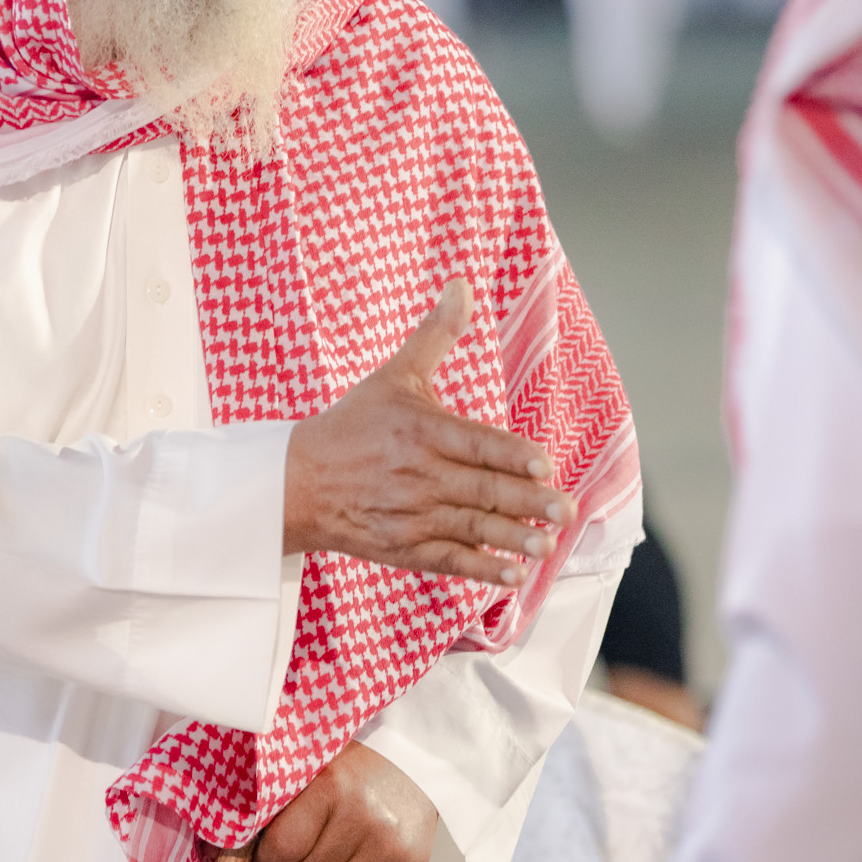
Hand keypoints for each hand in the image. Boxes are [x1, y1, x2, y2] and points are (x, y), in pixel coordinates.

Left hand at [255, 741, 437, 861]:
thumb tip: (233, 847)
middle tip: (310, 844)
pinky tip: (360, 860)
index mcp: (332, 786)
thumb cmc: (356, 766)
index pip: (282, 848)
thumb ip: (281, 802)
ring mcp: (389, 846)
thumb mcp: (315, 768)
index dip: (270, 855)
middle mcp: (363, 817)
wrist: (419, 762)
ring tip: (336, 851)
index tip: (274, 847)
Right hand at [283, 279, 575, 587]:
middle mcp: (417, 474)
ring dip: (513, 539)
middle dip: (528, 502)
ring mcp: (410, 515)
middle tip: (567, 510)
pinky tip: (512, 575)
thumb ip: (435, 335)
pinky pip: (448, 559)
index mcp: (420, 430)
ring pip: (471, 527)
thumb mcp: (393, 375)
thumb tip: (461, 286)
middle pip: (482, 490)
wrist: (295, 482)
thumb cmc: (350, 425)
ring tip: (547, 546)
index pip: (476, 444)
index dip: (512, 456)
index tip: (544, 464)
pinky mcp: (402, 548)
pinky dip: (480, 569)